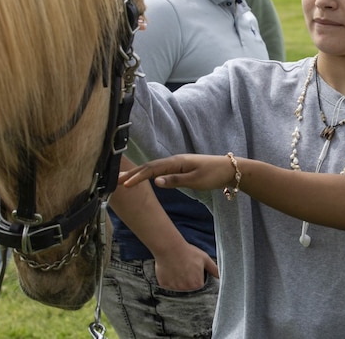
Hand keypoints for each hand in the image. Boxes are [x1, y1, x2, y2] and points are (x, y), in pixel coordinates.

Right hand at [119, 154, 236, 191]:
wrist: (229, 170)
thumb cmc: (213, 175)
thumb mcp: (195, 180)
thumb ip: (175, 180)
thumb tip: (155, 181)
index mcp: (176, 162)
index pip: (152, 169)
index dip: (137, 177)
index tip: (124, 184)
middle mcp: (174, 161)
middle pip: (149, 167)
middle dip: (132, 174)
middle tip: (115, 181)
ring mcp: (177, 164)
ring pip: (153, 168)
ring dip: (138, 174)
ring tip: (124, 180)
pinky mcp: (180, 168)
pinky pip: (160, 170)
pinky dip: (148, 174)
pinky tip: (143, 178)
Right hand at [153, 242, 218, 290]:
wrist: (170, 248)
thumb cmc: (188, 252)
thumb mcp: (205, 259)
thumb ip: (214, 269)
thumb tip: (222, 276)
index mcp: (197, 284)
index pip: (199, 285)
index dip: (197, 277)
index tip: (193, 269)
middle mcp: (186, 289)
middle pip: (189, 288)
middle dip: (188, 280)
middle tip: (185, 268)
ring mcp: (174, 288)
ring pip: (178, 287)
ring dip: (179, 280)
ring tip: (177, 268)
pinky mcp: (164, 286)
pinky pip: (168, 286)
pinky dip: (169, 280)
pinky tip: (170, 270)